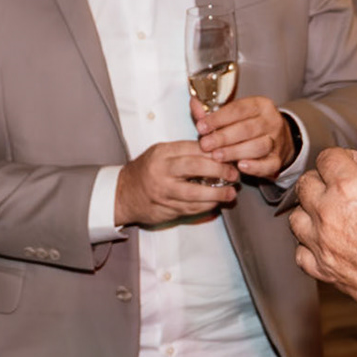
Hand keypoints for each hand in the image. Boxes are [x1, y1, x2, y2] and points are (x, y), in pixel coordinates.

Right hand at [113, 140, 236, 226]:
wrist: (123, 193)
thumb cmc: (148, 170)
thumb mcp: (163, 152)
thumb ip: (188, 149)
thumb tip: (218, 147)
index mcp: (162, 153)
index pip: (194, 148)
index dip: (216, 152)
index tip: (230, 154)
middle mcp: (161, 171)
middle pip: (196, 167)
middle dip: (219, 170)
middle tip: (233, 174)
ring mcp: (163, 192)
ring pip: (195, 193)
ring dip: (217, 194)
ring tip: (230, 193)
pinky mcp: (165, 209)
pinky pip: (191, 209)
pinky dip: (206, 206)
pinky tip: (216, 202)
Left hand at [193, 95, 294, 178]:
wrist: (275, 139)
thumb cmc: (248, 125)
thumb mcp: (233, 114)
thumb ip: (212, 111)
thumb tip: (194, 104)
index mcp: (260, 105)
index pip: (239, 109)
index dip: (218, 118)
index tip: (201, 127)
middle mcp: (272, 121)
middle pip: (248, 129)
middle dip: (223, 137)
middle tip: (205, 145)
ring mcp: (277, 141)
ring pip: (258, 146)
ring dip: (235, 152)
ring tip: (217, 156)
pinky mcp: (278, 159)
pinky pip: (269, 164)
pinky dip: (255, 167)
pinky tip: (240, 166)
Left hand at [290, 117, 356, 322]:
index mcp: (349, 187)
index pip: (327, 158)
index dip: (347, 158)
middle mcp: (327, 213)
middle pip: (306, 183)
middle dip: (325, 179)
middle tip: (352, 189)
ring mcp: (322, 244)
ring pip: (296, 216)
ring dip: (312, 210)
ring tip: (338, 213)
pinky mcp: (323, 270)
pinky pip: (300, 252)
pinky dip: (310, 244)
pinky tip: (330, 241)